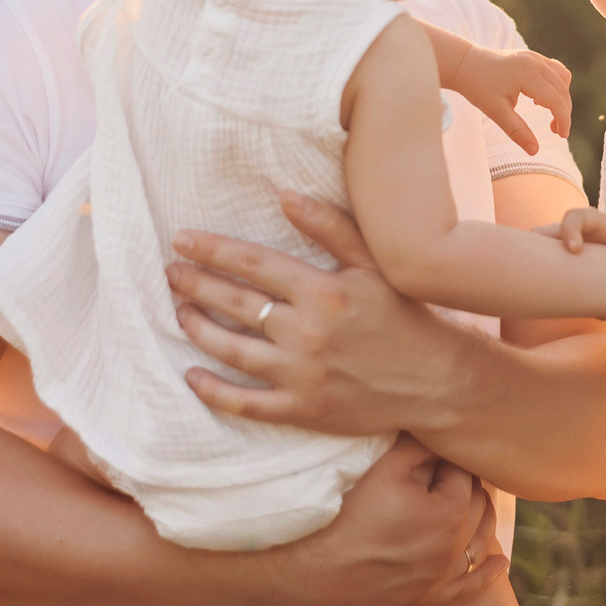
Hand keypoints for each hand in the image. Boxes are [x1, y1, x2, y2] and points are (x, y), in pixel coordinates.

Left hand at [166, 191, 477, 438]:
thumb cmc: (404, 314)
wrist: (435, 380)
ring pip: (232, 350)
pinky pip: (245, 403)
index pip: (253, 263)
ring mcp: (302, 375)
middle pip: (235, 303)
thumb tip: (284, 195)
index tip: (182, 239)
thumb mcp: (374, 263)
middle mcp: (307, 332)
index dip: (212, 249)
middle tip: (170, 272)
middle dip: (195, 284)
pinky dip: (213, 391)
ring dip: (198, 329)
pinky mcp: (302, 409)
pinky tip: (192, 375)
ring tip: (180, 311)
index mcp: (323, 291)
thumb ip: (330, 227)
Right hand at [267, 433, 503, 605]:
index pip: (464, 472)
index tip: (437, 449)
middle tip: (450, 468)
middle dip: (468, 484)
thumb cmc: (345, 515)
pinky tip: (499, 563)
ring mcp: (442, 578)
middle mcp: (456, 548)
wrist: (311, 573)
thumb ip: (420, 445)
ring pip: (478, 544)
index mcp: (452, 513)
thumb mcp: (384, 467)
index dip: (449, 457)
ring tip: (479, 502)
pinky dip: (486, 572)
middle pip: (476, 506)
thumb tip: (440, 429)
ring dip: (481, 520)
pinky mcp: (426, 598)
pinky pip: (468, 586)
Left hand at [445, 40, 573, 154]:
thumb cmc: (478, 87)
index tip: (562, 135)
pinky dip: (555, 86)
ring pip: (562, 78)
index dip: (563, 119)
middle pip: (562, 89)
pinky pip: (555, 71)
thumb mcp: (496, 112)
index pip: (555, 99)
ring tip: (549, 116)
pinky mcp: (533, 57)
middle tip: (555, 131)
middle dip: (563, 112)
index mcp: (527, 73)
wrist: (465, 64)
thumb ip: (517, 130)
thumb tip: (535, 151)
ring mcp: (535, 57)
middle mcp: (535, 61)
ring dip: (561, 98)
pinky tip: (540, 99)